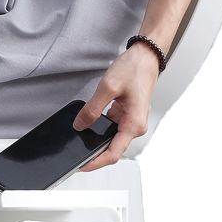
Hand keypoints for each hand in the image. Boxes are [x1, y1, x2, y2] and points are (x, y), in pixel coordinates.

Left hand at [71, 42, 160, 171]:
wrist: (145, 56)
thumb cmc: (134, 69)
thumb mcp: (108, 88)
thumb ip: (92, 109)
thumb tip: (80, 125)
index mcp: (134, 124)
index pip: (113, 153)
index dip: (96, 162)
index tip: (81, 166)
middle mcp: (135, 126)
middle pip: (113, 150)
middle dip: (94, 156)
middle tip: (75, 157)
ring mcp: (131, 121)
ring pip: (112, 140)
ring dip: (97, 144)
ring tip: (79, 144)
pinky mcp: (127, 115)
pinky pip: (112, 129)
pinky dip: (100, 132)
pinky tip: (88, 129)